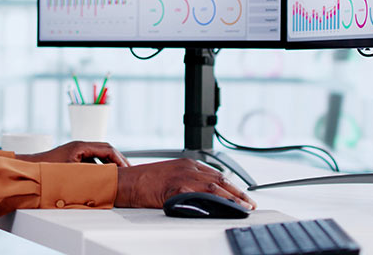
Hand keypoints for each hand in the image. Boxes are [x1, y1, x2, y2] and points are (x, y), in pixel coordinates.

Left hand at [16, 141, 129, 166]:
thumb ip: (90, 173)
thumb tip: (105, 176)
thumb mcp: (72, 172)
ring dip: (109, 163)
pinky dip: (100, 166)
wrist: (28, 170)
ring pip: (98, 154)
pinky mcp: (72, 158)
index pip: (107, 148)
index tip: (127, 168)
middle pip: (105, 150)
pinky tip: (103, 176)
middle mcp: (79, 146)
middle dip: (118, 160)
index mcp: (80, 146)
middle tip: (128, 171)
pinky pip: (91, 159)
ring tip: (118, 174)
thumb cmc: (46, 170)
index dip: (119, 159)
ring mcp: (75, 151)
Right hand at [115, 158, 254, 209]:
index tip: (242, 195)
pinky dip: (215, 202)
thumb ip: (185, 182)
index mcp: (187, 163)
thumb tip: (202, 195)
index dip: (231, 186)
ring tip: (243, 207)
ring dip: (232, 198)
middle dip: (237, 192)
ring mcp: (183, 176)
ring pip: (215, 186)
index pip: (216, 174)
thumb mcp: (168, 178)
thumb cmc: (142, 182)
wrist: (124, 182)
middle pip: (220, 179)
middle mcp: (188, 166)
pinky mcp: (176, 187)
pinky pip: (200, 195)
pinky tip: (223, 208)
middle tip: (249, 203)